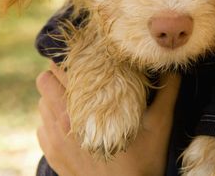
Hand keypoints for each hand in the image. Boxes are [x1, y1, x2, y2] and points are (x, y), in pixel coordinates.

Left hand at [36, 61, 180, 175]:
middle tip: (85, 71)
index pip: (59, 70)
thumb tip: (172, 67)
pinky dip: (53, 117)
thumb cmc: (144, 160)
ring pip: (42, 102)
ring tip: (80, 95)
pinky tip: (75, 119)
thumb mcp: (160, 124)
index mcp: (82, 109)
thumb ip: (166, 91)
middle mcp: (60, 122)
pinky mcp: (51, 155)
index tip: (88, 54)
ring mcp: (52, 141)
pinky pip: (42, 125)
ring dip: (57, 94)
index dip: (72, 57)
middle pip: (45, 81)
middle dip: (62, 72)